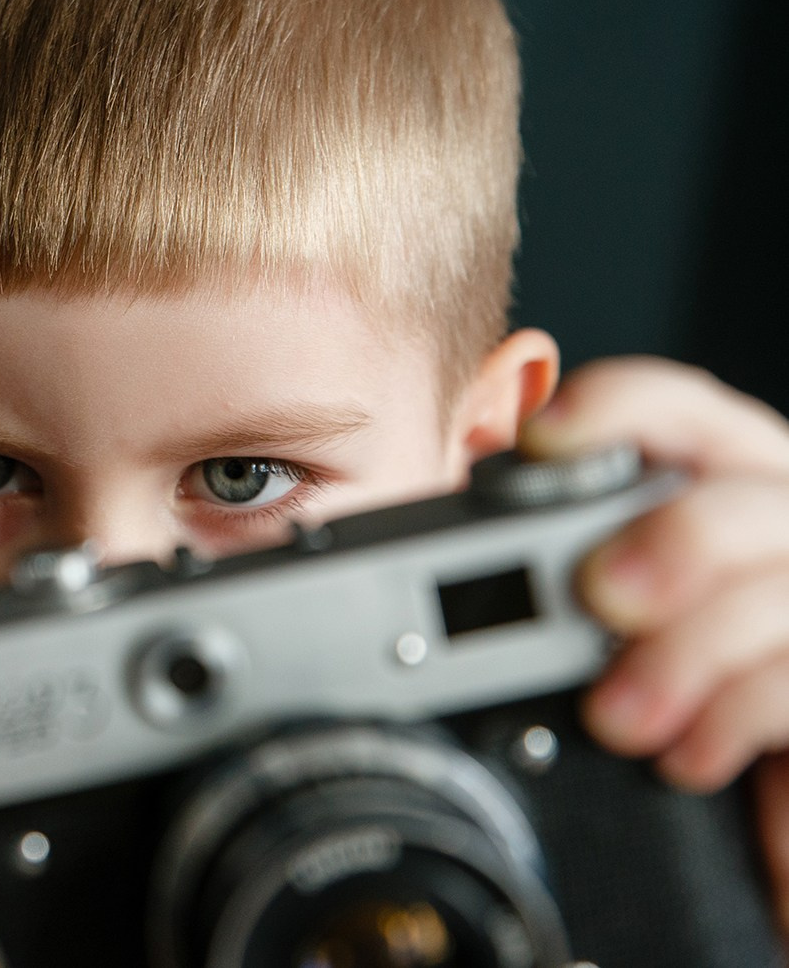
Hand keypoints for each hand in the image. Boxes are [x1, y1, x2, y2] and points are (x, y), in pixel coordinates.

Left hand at [520, 356, 788, 934]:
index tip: (542, 439)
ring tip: (617, 716)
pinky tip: (685, 756)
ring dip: (690, 651)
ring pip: (779, 590)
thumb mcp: (593, 628)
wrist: (747, 806)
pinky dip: (737, 716)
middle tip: (602, 595)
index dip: (613, 408)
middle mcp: (776, 528)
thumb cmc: (661, 699)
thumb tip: (457, 567)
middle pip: (742, 496)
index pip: (675, 411)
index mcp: (713, 484)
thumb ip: (545, 575)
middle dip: (672, 538)